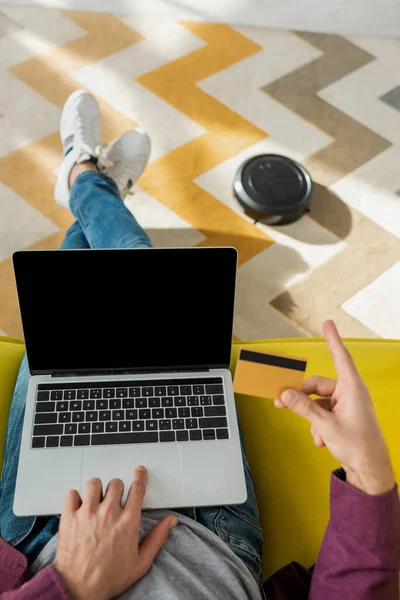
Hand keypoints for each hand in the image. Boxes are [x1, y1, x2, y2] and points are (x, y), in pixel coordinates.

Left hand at [55, 466, 176, 599]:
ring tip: (96, 501)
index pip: (137, 489)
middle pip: (116, 483)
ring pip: (94, 483)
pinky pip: (72, 493)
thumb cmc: (109, 577)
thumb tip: (170, 522)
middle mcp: (109, 514)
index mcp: (128, 522)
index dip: (140, 476)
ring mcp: (88, 514)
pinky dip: (75, 498)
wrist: (79, 589)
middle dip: (117, 489)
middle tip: (113, 500)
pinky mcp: (70, 517)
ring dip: (96, 490)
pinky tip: (79, 507)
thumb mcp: (141, 562)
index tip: (139, 472)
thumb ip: (157, 538)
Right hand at [275, 320, 394, 495]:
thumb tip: (286, 394)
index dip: (333, 339)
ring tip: (314, 433)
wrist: (370, 471)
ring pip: (319, 401)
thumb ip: (304, 408)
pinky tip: (322, 440)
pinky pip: (324, 412)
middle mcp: (350, 393)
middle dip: (301, 396)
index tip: (328, 323)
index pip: (341, 357)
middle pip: (318, 385)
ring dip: (312, 416)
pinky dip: (319, 424)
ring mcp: (348, 405)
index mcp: (352, 389)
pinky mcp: (345, 416)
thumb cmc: (358, 446)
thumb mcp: (326, 426)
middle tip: (282, 402)